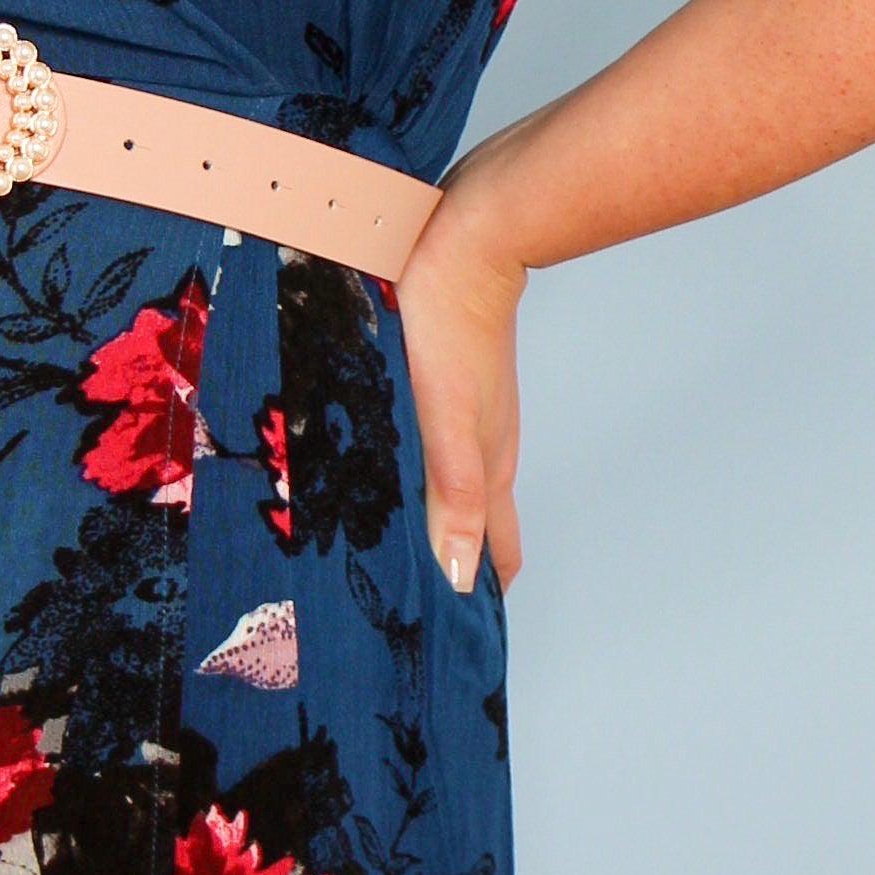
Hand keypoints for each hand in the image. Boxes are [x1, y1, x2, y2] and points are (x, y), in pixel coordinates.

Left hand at [393, 160, 531, 600]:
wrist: (465, 235)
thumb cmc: (449, 323)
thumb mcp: (446, 420)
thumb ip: (454, 497)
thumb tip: (465, 580)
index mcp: (487, 468)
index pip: (495, 557)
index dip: (475, 601)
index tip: (442, 640)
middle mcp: (484, 448)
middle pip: (477, 529)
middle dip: (450, 571)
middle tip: (399, 607)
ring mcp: (470, 415)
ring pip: (455, 488)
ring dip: (429, 524)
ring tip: (379, 554)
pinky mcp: (449, 384)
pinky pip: (438, 447)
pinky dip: (417, 478)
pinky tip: (380, 473)